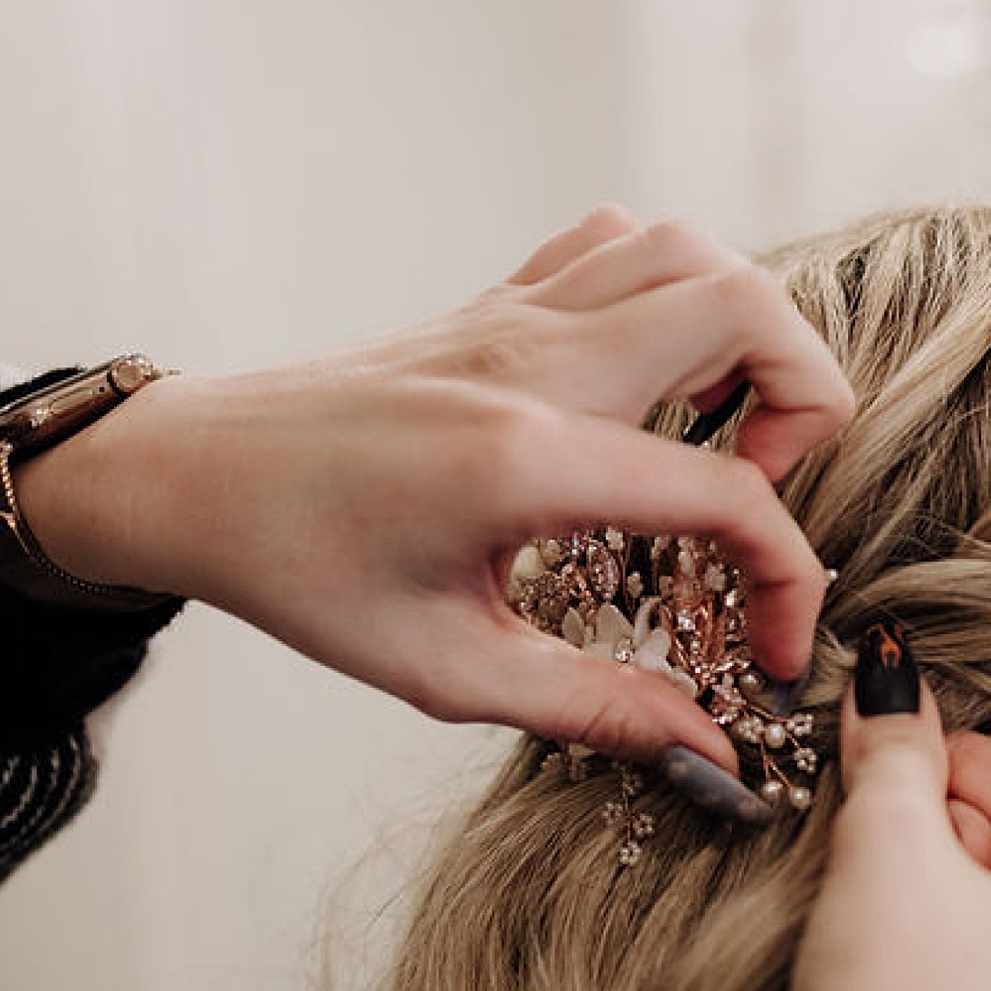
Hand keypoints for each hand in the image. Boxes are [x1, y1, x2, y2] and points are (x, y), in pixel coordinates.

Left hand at [15, 206, 855, 772]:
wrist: (185, 476)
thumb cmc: (296, 570)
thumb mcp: (443, 671)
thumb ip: (591, 708)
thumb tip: (707, 748)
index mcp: (523, 457)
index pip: (727, 492)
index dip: (787, 580)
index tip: (772, 650)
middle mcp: (534, 361)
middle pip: (747, 308)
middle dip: (806, 402)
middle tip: (761, 495)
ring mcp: (516, 314)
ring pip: (695, 250)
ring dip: (745, 335)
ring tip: (719, 434)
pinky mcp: (497, 301)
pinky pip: (623, 243)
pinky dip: (672, 292)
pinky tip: (650, 383)